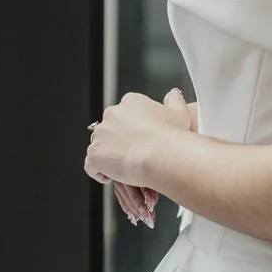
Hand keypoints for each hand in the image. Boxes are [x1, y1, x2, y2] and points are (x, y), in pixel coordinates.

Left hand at [86, 88, 196, 207]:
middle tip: (133, 155)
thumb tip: (172, 95)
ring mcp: (101, 134)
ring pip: (99, 145)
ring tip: (124, 167)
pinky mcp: (94, 154)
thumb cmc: (173, 137)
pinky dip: (99, 172)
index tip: (140, 140)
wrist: (162, 155)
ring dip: (108, 156)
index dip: (131, 129)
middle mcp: (112, 114)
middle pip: (109, 128)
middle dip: (117, 141)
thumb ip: (174, 101)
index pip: (124, 114)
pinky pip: (91, 165)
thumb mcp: (180, 113)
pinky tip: (112, 176)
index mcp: (130, 102)